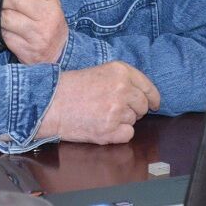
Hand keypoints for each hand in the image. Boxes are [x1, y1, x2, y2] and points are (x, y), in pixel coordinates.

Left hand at [0, 0, 68, 64]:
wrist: (60, 55)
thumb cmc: (50, 24)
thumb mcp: (49, 5)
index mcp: (51, 2)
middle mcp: (45, 16)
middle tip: (7, 4)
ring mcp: (36, 34)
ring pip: (5, 17)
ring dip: (1, 17)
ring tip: (10, 20)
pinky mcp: (25, 49)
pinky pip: (3, 35)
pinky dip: (3, 32)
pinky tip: (12, 33)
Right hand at [36, 61, 160, 144]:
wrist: (51, 104)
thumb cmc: (71, 88)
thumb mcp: (100, 72)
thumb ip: (122, 79)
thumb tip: (143, 95)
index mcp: (120, 71)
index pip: (148, 86)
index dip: (153, 97)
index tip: (154, 103)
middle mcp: (122, 88)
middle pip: (143, 106)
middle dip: (134, 110)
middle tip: (115, 109)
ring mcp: (118, 110)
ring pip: (134, 120)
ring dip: (122, 120)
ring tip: (101, 114)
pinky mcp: (111, 130)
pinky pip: (128, 134)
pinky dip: (118, 134)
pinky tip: (102, 125)